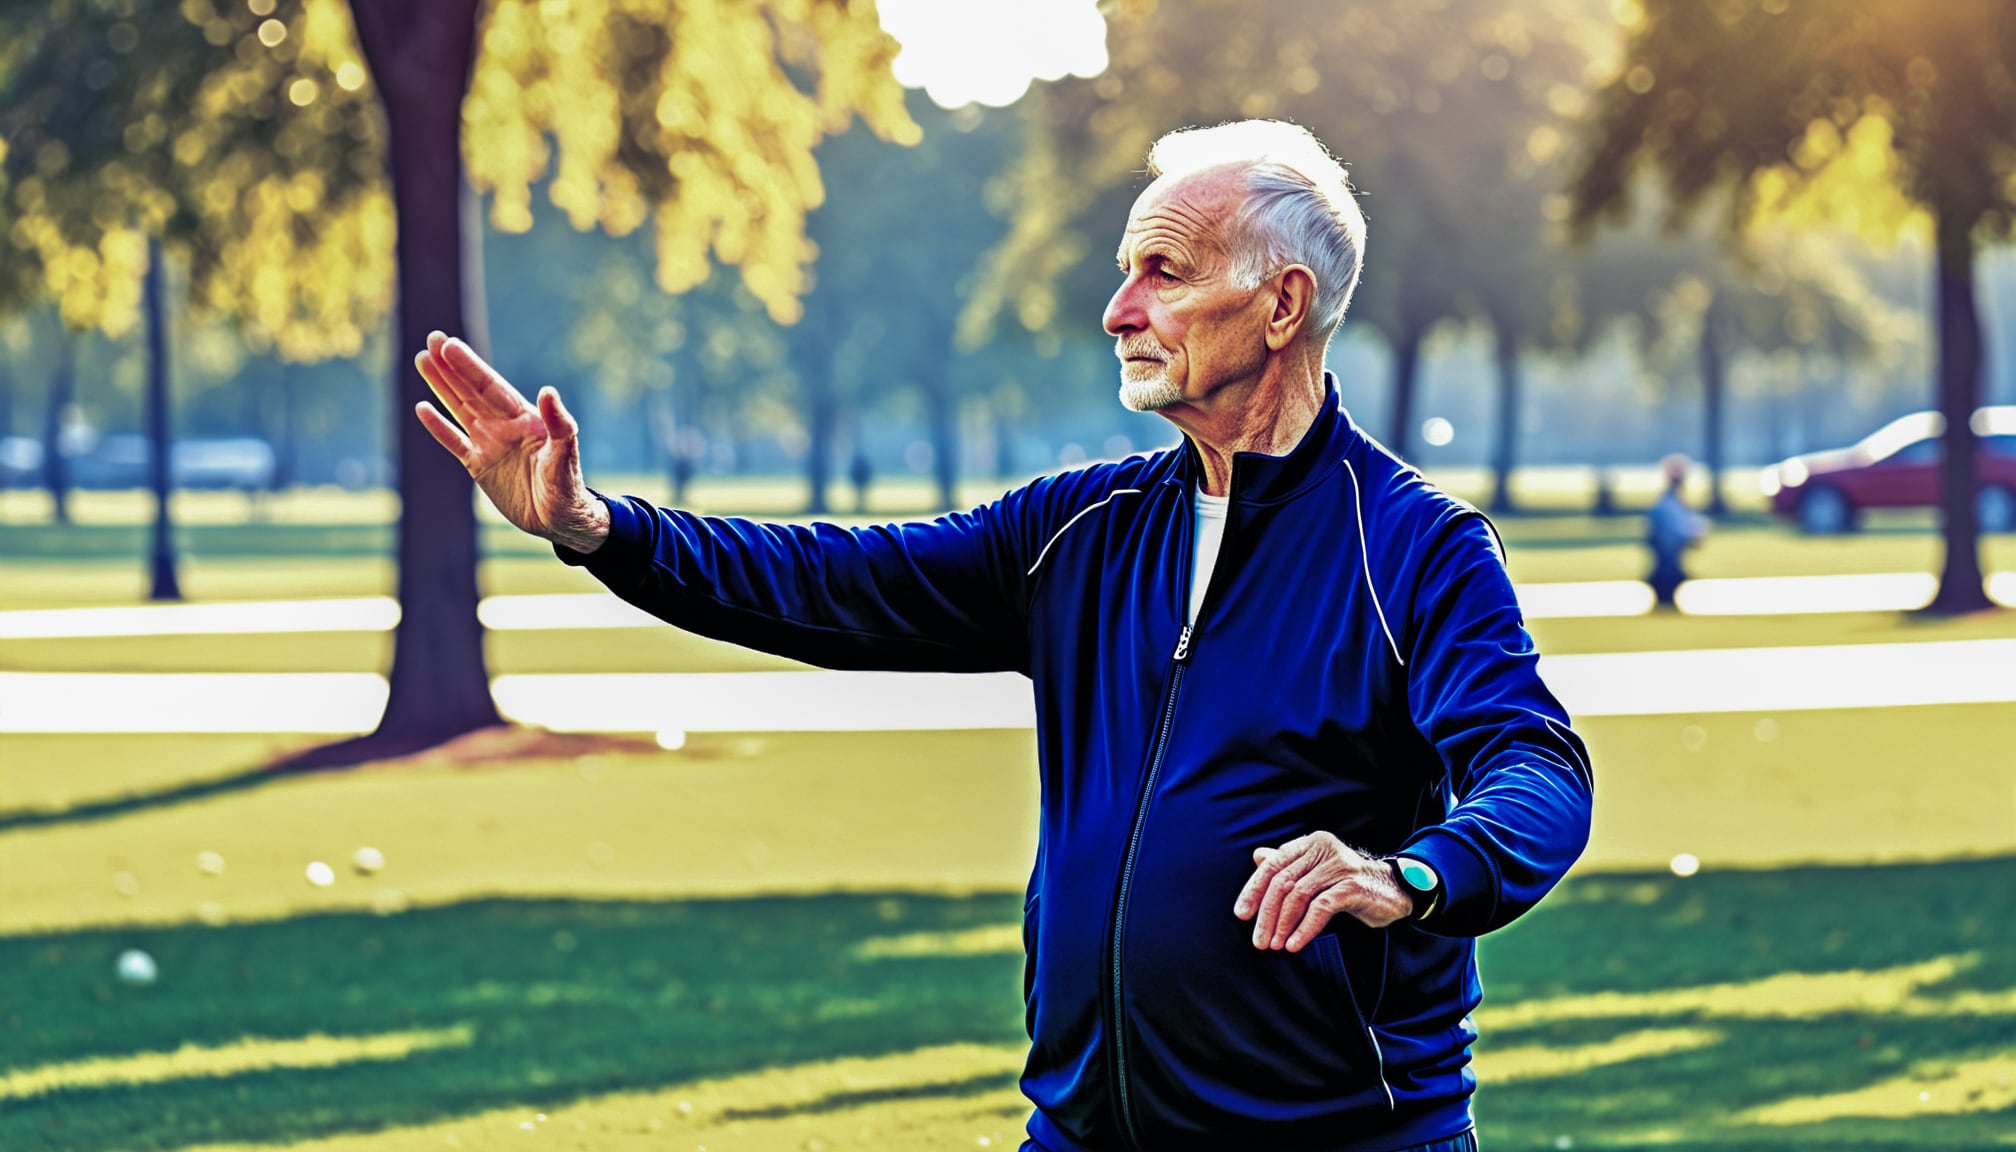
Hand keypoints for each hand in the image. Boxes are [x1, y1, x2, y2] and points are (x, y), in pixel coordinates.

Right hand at [413, 332, 608, 552]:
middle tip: (431, 340)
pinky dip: (439, 427)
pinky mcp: (479, 466)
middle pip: (471, 391)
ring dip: (442, 387)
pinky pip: (454, 442)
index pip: (492, 387)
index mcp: (525, 418)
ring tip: (423, 360)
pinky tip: (422, 408)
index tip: (449, 345)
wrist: (559, 520)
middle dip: (451, 366)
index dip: (470, 366)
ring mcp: (489, 444)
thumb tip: (548, 391)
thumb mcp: (565, 454)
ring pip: (459, 409)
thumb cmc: (568, 487)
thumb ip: (559, 423)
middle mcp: (504, 426)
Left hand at [1233, 831, 1412, 950]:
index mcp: (1310, 844)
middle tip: (1259, 940)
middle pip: (1283, 882)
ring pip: (1299, 896)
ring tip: (1275, 945)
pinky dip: (1305, 928)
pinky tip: (1295, 944)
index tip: (1242, 914)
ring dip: (1283, 924)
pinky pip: (1320, 908)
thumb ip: (1289, 864)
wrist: (1393, 891)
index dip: (1253, 890)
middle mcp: (1323, 849)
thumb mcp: (1317, 871)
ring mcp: (1339, 866)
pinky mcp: (1353, 886)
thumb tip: (1258, 856)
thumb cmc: (1349, 883)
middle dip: (1266, 914)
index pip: (1273, 865)